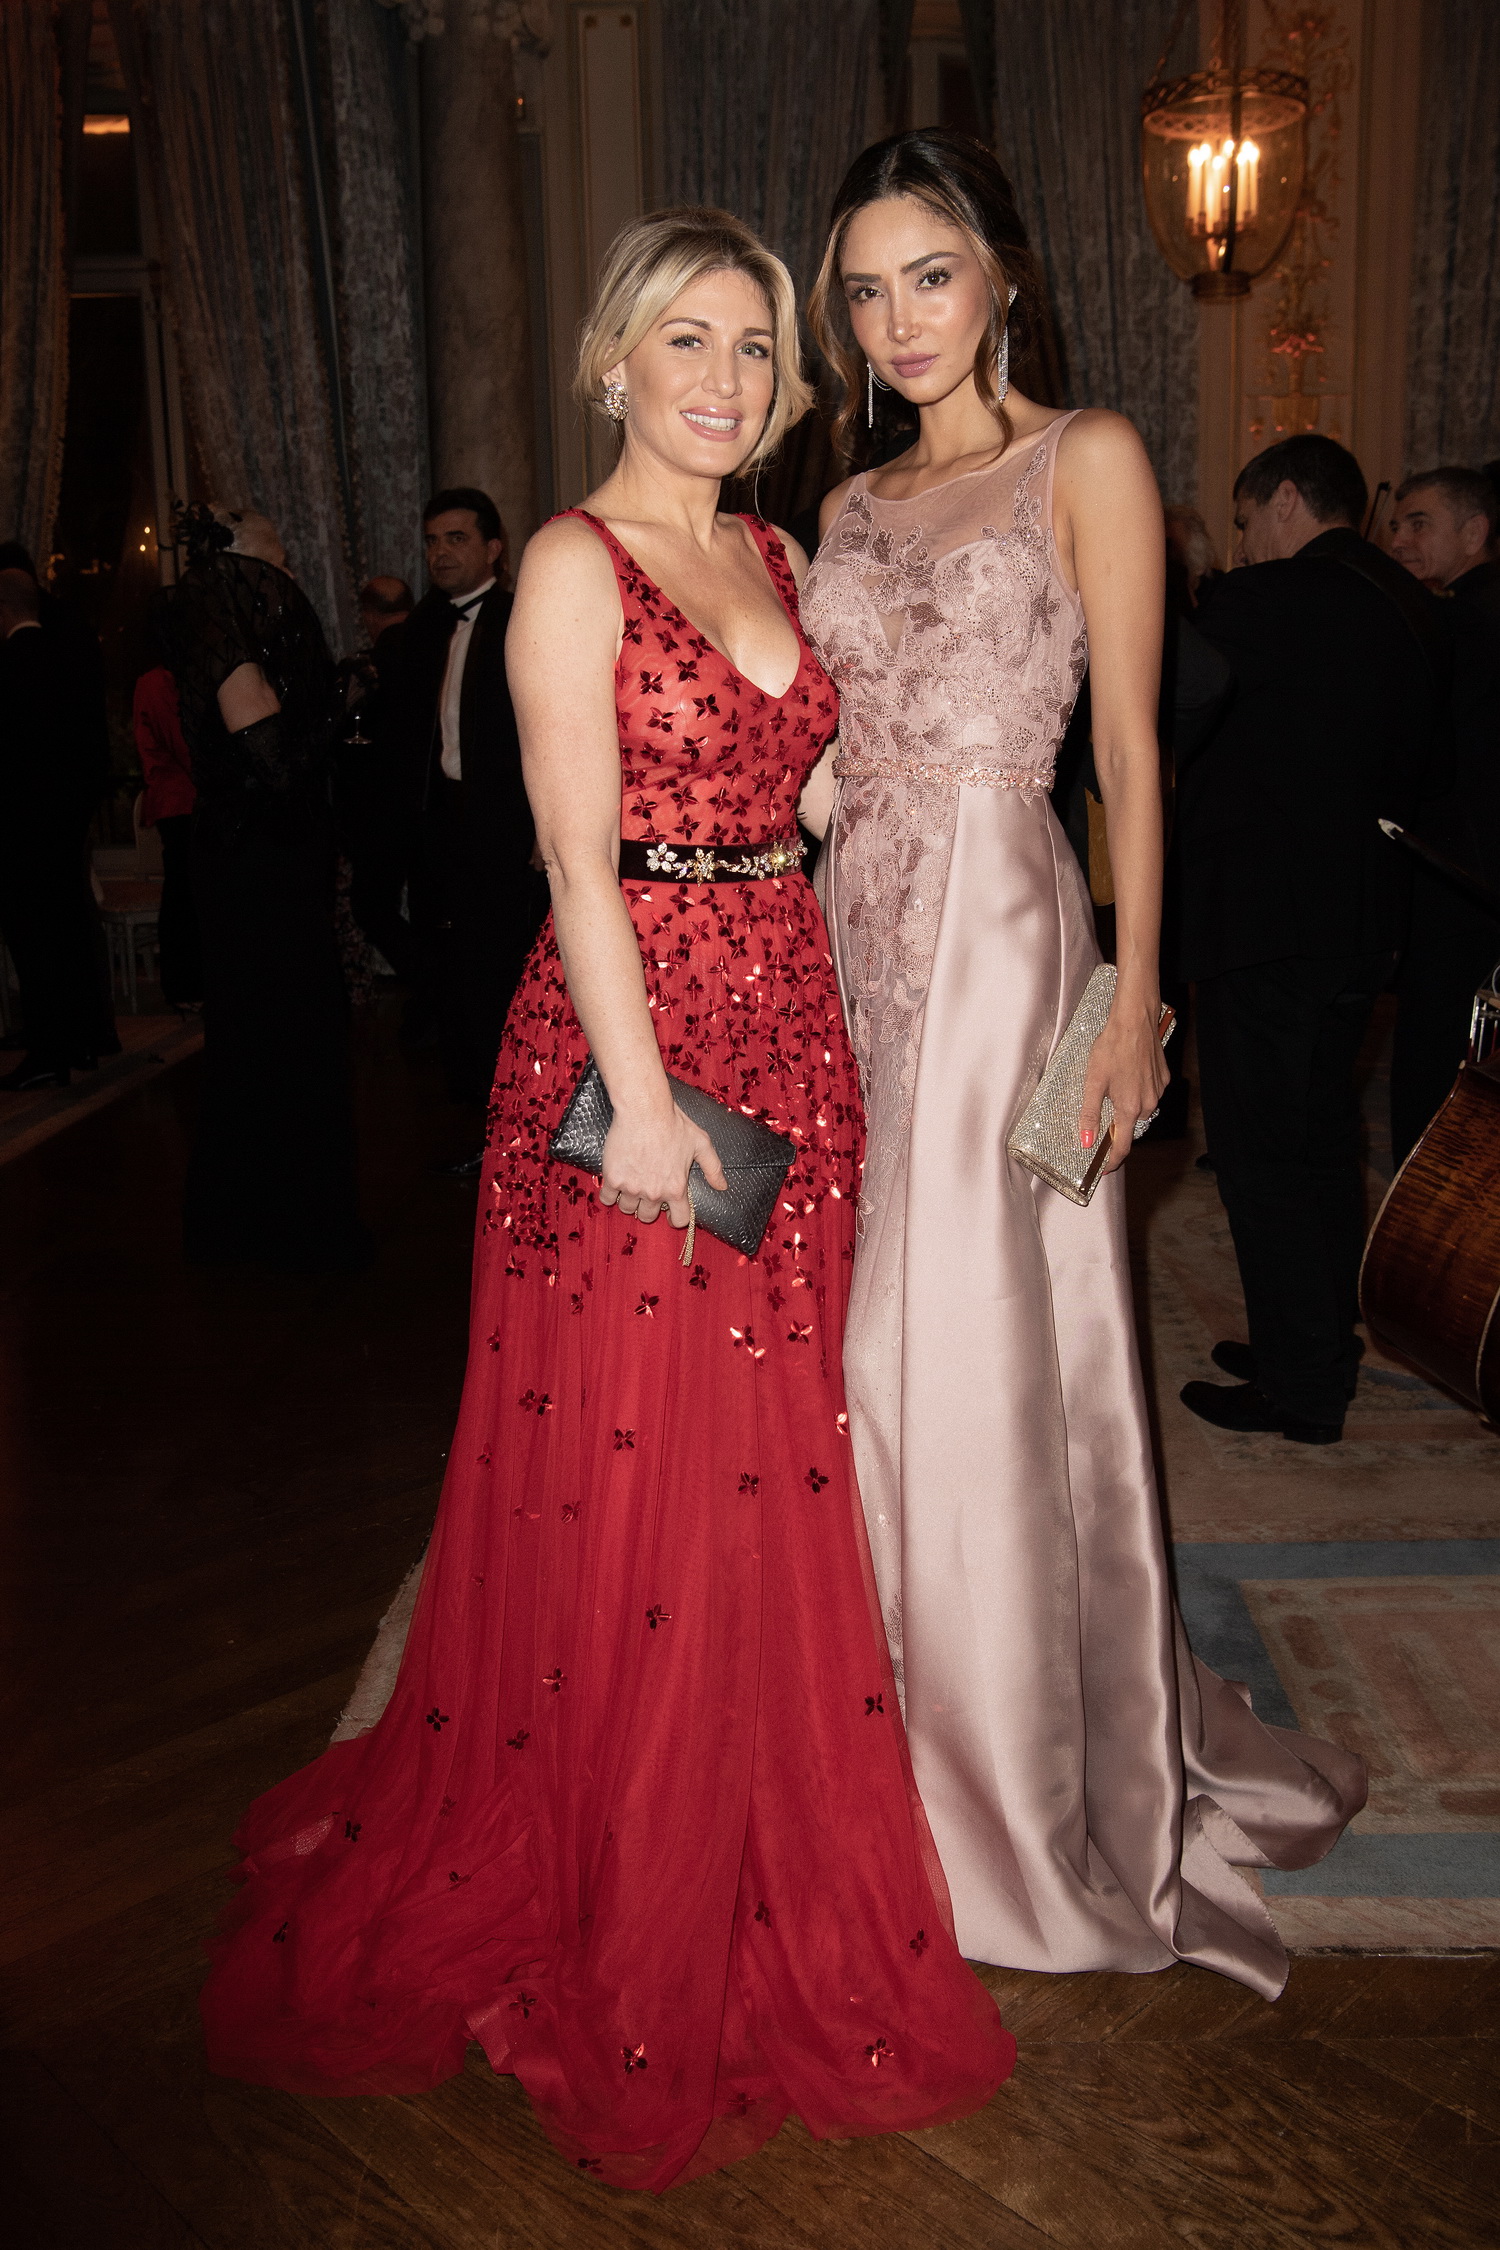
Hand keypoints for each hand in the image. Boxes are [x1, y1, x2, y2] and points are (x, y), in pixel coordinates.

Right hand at [599, 1101, 728, 1228]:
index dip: (675, 1217)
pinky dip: (610, 1195)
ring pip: (627, 1209)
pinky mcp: (613, 1178)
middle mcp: (654, 1192)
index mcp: (676, 1188)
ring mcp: (632, 1187)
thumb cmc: (674, 1123)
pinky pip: (607, 1199)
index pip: (679, 1220)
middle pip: (648, 1217)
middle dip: (648, 1208)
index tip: (670, 1210)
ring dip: (629, 1201)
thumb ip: (713, 1168)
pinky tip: (615, 1183)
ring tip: (631, 1185)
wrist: (644, 1110)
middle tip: (647, 1191)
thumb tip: (723, 1187)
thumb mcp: (701, 1143)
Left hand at [1078, 991, 1169, 1176]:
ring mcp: (1159, 1091)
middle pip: (1131, 1125)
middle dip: (1117, 1125)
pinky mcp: (1164, 1078)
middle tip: (1101, 1112)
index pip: (1122, 1145)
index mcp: (1129, 1108)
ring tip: (1114, 1084)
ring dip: (1127, 1105)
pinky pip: (1150, 1093)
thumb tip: (1086, 1141)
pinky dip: (1138, 1090)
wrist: (1135, 1020)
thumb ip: (1089, 1114)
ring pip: (1141, 1109)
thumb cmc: (1112, 1048)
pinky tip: (1127, 1074)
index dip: (1113, 1160)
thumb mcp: (1093, 1082)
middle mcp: (1148, 1103)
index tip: (1105, 1168)